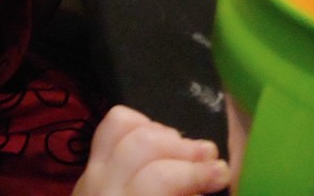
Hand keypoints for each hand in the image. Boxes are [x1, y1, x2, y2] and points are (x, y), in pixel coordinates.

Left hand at [73, 105, 230, 195]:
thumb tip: (203, 191)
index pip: (159, 179)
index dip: (195, 173)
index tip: (224, 175)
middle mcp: (104, 190)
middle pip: (143, 146)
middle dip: (184, 147)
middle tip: (212, 157)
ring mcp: (91, 175)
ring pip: (123, 127)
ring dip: (164, 132)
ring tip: (188, 148)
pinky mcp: (89, 166)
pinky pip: (110, 128)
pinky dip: (139, 123)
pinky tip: (160, 139)